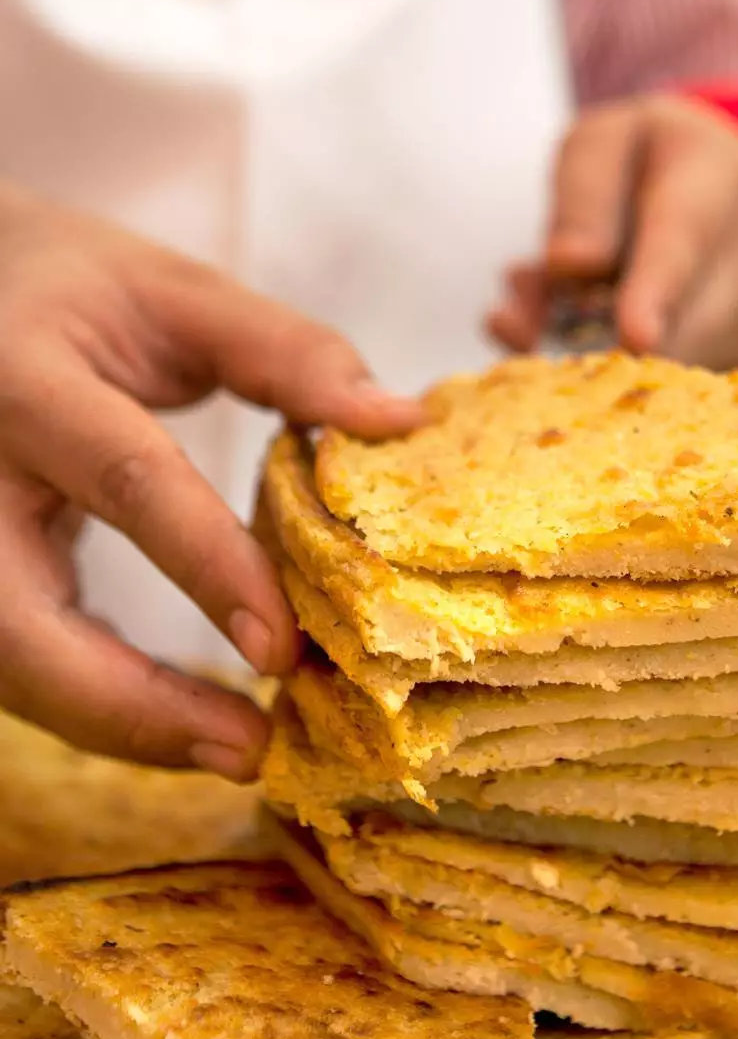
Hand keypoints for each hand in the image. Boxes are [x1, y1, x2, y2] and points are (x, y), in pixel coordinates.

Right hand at [0, 185, 419, 778]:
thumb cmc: (67, 288)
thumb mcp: (170, 292)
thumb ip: (280, 351)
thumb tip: (398, 420)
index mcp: (26, 378)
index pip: (123, 479)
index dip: (207, 567)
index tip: (285, 649)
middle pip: (18, 624)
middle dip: (131, 705)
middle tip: (251, 750)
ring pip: (9, 664)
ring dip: (120, 724)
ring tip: (236, 750)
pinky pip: (15, 660)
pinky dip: (97, 704)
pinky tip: (180, 724)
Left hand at [489, 96, 737, 368]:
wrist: (716, 174)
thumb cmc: (645, 157)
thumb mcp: (599, 143)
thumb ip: (582, 196)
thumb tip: (572, 265)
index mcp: (721, 174)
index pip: (685, 240)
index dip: (659, 292)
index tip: (636, 337)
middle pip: (695, 318)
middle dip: (615, 342)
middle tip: (528, 330)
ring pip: (688, 358)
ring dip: (613, 355)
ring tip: (560, 311)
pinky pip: (688, 380)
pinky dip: (631, 369)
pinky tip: (598, 332)